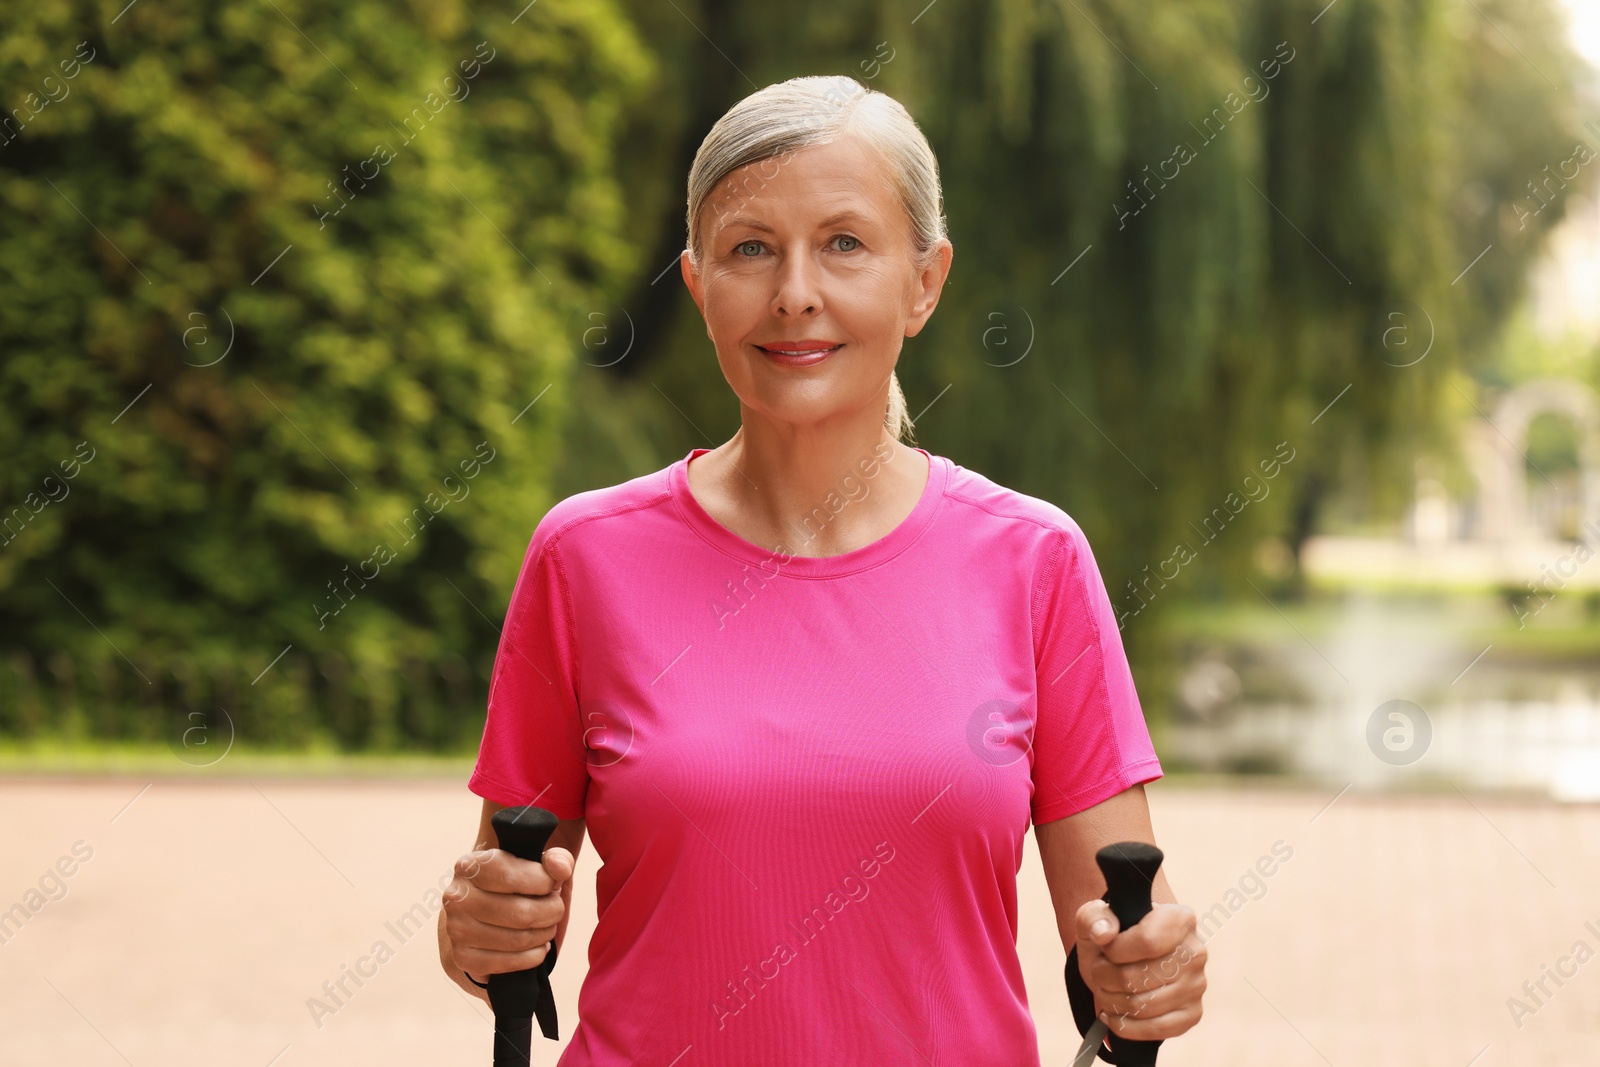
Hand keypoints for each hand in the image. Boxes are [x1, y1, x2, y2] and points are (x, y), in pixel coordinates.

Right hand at [443, 844, 575, 983]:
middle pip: (520, 913)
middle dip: (551, 912)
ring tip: (547, 926)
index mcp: (471, 866)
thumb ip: (556, 859)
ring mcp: (457, 929)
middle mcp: (457, 897)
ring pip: (518, 940)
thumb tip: (561, 869)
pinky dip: (533, 957)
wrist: (480, 914)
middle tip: (556, 910)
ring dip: (544, 934)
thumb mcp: (534, 864)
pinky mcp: (463, 957)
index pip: (512, 877)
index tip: (552, 884)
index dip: (543, 882)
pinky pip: (509, 964)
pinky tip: (537, 947)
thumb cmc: (513, 885)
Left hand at [1074, 898, 1205, 1040]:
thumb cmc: (1114, 937)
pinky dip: (1126, 1025)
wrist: (1127, 960)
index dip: (1116, 951)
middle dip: (1106, 978)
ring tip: (1104, 989)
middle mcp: (1195, 952)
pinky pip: (1158, 1030)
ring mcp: (1197, 985)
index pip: (1148, 941)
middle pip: (1141, 977)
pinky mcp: (1193, 1014)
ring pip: (1144, 1006)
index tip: (1105, 949)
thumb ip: (1094, 917)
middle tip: (1099, 971)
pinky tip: (1113, 1013)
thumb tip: (1103, 933)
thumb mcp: (1095, 918)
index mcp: (1179, 919)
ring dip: (1111, 1001)